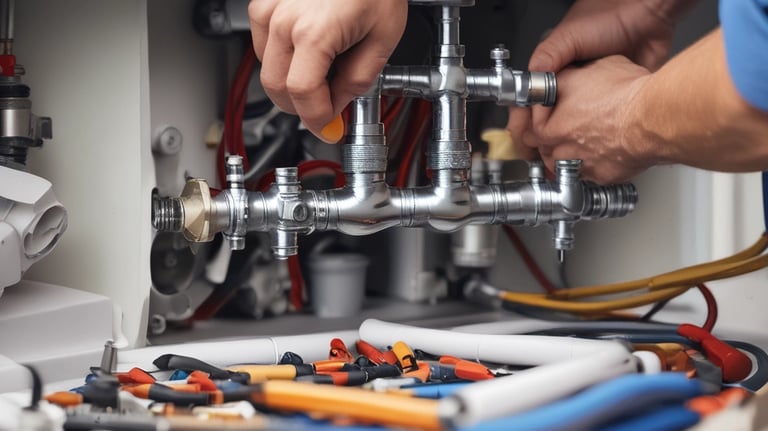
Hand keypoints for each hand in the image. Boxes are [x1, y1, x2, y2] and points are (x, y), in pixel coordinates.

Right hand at [249, 0, 407, 141]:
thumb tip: (338, 106)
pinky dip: (283, 58)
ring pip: (267, 68)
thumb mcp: (382, 38)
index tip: (327, 127)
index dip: (316, 120)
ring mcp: (268, 9)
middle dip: (301, 106)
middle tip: (326, 109)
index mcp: (314, 32)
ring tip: (324, 72)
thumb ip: (357, 80)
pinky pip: (263, 45)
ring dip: (291, 82)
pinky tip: (309, 52)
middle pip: (276, 88)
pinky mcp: (263, 2)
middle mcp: (283, 20)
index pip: (301, 96)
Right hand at [508, 0, 694, 171]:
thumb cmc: (608, 15)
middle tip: (541, 154)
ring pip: (574, 121)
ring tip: (562, 154)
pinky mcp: (613, 95)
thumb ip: (546, 59)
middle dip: (544, 137)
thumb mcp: (567, 37)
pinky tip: (591, 143)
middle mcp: (570, 80)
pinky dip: (595, 132)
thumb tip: (530, 85)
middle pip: (550, 116)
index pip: (530, 99)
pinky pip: (599, 119)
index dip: (525, 121)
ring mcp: (591, 90)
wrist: (648, 14)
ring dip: (569, 137)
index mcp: (553, 66)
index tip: (524, 139)